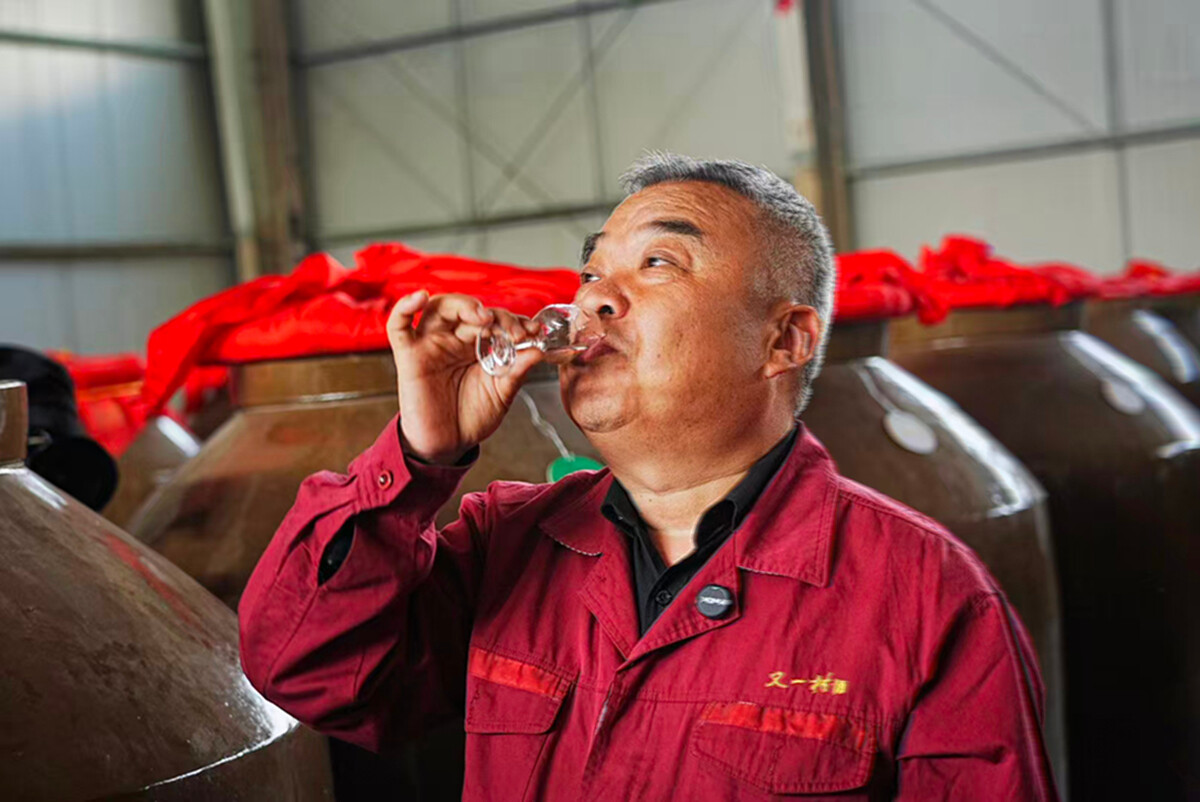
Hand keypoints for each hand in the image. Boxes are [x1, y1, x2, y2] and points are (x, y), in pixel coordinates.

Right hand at [387, 291, 542, 464]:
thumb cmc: (472, 417)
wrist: (448, 445)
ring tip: (482, 317)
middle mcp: (453, 339)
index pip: (494, 319)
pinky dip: (405, 307)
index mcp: (477, 344)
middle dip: (495, 316)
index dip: (514, 321)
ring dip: (462, 305)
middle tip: (513, 332)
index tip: (533, 330)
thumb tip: (539, 351)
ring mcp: (430, 344)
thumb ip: (517, 372)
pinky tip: (420, 298)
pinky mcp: (409, 356)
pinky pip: (398, 325)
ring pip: (440, 308)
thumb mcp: (501, 393)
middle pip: (469, 309)